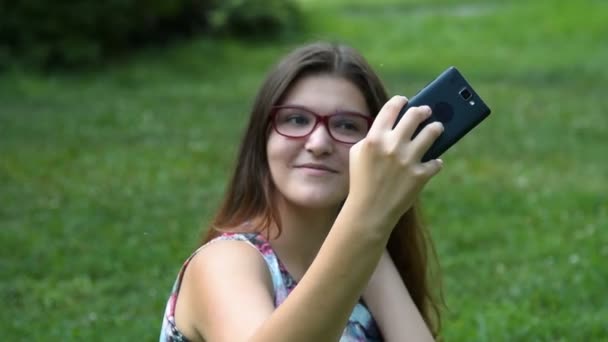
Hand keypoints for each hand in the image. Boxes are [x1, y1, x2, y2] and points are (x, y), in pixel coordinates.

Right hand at [347, 95, 443, 229]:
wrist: (369, 211)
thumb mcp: (358, 154)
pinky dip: (436, 162)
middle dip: (423, 110)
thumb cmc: (361, 180)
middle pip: (415, 115)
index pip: (391, 108)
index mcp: (375, 138)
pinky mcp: (420, 175)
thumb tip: (395, 124)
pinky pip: (436, 162)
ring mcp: (408, 160)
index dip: (400, 101)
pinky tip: (434, 162)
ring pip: (432, 132)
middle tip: (426, 111)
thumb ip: (372, 136)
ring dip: (436, 128)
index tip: (405, 101)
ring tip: (438, 128)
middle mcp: (392, 145)